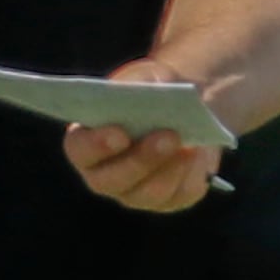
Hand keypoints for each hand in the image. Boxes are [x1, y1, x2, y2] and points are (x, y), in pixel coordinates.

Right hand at [63, 56, 227, 212]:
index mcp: (87, 142)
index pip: (80, 149)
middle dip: (141, 159)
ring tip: (190, 145)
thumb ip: (138, 86)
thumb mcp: (144, 79)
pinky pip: (179, 194)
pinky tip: (199, 154)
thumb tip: (145, 96)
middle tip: (168, 136)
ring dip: (170, 167)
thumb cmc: (153, 93)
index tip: (120, 133)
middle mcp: (105, 175)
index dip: (96, 144)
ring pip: (149, 192)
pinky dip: (191, 173)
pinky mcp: (168, 200)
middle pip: (112, 180)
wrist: (185, 110)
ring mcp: (135, 193)